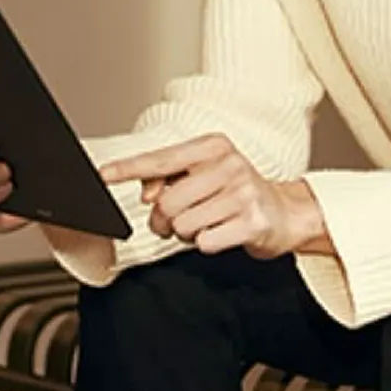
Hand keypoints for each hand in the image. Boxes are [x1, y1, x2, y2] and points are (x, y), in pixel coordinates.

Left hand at [100, 132, 329, 257]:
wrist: (286, 213)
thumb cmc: (237, 193)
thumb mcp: (205, 174)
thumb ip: (171, 177)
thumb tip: (146, 194)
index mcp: (213, 147)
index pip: (161, 159)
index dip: (128, 168)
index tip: (103, 175)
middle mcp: (229, 165)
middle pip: (167, 203)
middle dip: (164, 221)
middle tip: (175, 223)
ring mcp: (243, 193)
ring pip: (183, 225)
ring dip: (187, 234)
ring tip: (207, 224)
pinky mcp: (252, 222)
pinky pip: (205, 242)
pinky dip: (207, 244)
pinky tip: (223, 233)